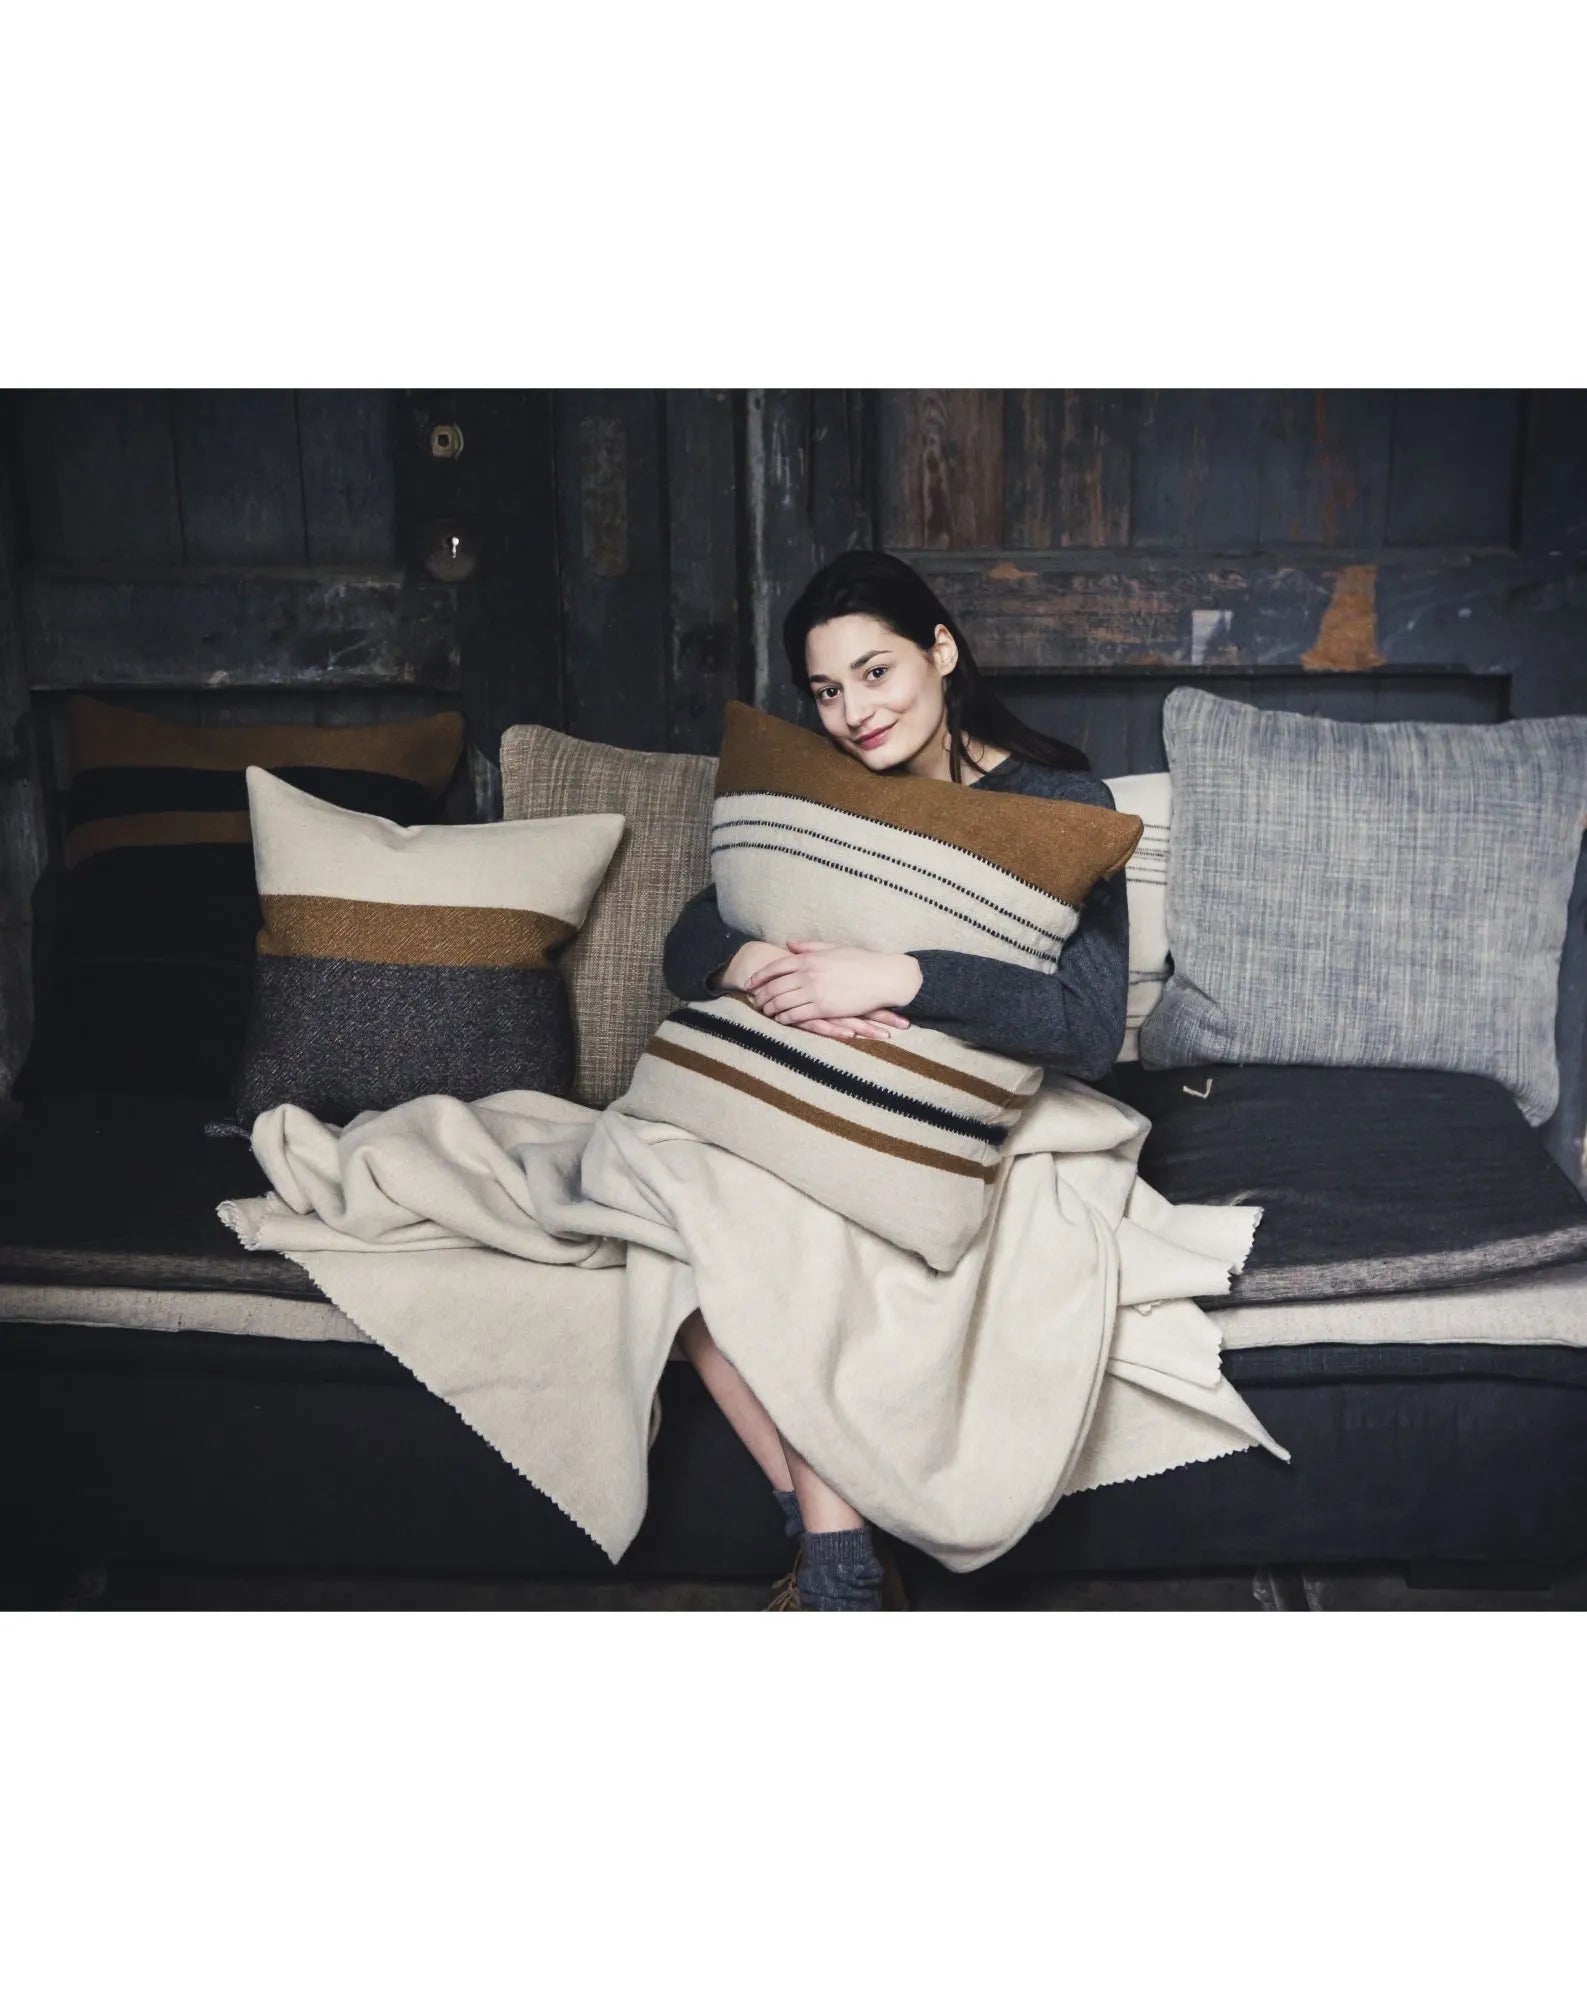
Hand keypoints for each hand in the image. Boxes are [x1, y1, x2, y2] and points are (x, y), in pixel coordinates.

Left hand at [744, 940, 922, 1032]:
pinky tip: (781, 1020)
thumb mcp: (833, 948)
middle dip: (761, 995)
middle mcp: (807, 974)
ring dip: (770, 1008)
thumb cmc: (861, 961)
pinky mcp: (823, 1008)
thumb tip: (789, 944)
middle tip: (754, 1001)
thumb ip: (809, 947)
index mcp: (808, 959)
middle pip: (774, 987)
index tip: (750, 984)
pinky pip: (796, 1015)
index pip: (775, 967)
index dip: (759, 977)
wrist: (882, 977)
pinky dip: (784, 1018)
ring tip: (765, 1012)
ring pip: (781, 1003)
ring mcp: (814, 992)